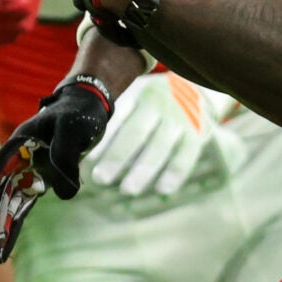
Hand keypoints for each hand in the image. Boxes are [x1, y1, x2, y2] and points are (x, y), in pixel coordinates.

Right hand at [0, 79, 113, 268]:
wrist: (86, 108)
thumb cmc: (78, 114)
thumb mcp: (75, 129)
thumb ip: (66, 157)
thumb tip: (65, 194)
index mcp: (19, 143)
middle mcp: (15, 161)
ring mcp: (23, 175)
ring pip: (5, 209)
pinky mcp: (35, 185)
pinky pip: (20, 211)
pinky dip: (12, 230)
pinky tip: (3, 253)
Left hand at [86, 73, 220, 196]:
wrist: (195, 90)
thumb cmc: (152, 103)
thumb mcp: (135, 99)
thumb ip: (114, 121)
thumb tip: (85, 155)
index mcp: (138, 95)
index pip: (116, 118)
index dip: (102, 139)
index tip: (86, 161)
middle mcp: (159, 104)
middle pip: (136, 132)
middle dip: (117, 156)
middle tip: (100, 178)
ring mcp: (179, 119)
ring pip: (160, 146)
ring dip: (143, 170)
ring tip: (127, 190)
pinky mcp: (196, 135)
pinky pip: (186, 157)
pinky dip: (175, 174)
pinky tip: (162, 191)